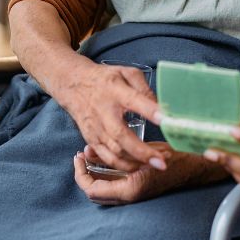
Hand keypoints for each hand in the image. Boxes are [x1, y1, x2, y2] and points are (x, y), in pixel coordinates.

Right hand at [52, 58, 165, 173]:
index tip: (166, 120)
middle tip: (162, 161)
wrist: (73, 85)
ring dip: (136, 162)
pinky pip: (107, 158)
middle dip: (142, 151)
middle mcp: (104, 112)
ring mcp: (96, 128)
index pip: (134, 101)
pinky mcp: (91, 139)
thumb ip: (144, 88)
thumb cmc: (105, 79)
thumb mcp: (126, 72)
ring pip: (115, 152)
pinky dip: (123, 166)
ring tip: (155, 165)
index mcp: (115, 91)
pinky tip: (138, 167)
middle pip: (122, 136)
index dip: (150, 111)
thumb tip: (161, 107)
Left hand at [72, 143, 219, 204]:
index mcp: (129, 190)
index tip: (78, 158)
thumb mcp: (140, 152)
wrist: (192, 166)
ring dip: (93, 173)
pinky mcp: (136, 189)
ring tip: (88, 155)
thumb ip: (115, 154)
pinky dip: (104, 174)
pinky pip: (112, 185)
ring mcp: (133, 195)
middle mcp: (129, 197)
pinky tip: (103, 158)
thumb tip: (89, 152)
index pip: (92, 189)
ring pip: (102, 190)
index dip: (80, 174)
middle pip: (94, 193)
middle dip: (84, 174)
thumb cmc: (170, 158)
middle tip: (80, 156)